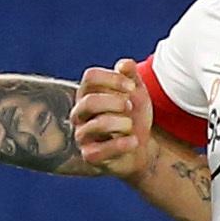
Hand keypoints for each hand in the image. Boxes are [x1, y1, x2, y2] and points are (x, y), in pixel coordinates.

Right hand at [71, 60, 155, 179]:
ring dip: (121, 123)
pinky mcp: (89, 155)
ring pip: (96, 125)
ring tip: (131, 126)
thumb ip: (131, 77)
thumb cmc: (133, 116)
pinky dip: (122, 144)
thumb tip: (124, 64)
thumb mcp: (136, 94)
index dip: (113, 79)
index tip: (132, 87)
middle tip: (130, 106)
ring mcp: (82, 135)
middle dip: (115, 102)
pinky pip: (101, 150)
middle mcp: (79, 113)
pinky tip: (133, 141)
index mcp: (88, 94)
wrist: (139, 148)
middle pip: (90, 101)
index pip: (90, 77)